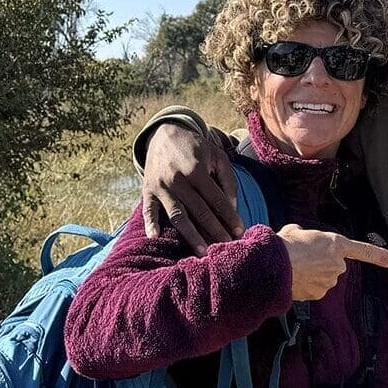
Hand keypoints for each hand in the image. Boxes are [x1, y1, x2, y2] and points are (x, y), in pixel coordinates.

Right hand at [142, 123, 241, 253]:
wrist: (164, 135)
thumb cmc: (196, 149)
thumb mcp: (217, 156)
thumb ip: (228, 180)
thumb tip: (232, 208)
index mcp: (196, 170)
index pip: (216, 199)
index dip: (229, 217)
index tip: (240, 232)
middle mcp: (177, 180)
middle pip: (199, 212)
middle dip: (215, 231)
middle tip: (227, 248)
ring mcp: (161, 187)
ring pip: (178, 216)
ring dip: (191, 235)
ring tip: (203, 252)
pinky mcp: (147, 191)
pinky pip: (148, 210)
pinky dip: (150, 224)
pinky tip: (155, 238)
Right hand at [278, 224, 387, 300]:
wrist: (275, 265)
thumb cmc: (285, 246)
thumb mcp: (296, 230)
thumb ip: (307, 236)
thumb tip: (301, 239)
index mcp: (335, 244)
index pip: (363, 251)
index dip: (378, 256)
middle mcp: (337, 264)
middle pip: (334, 265)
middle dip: (321, 262)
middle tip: (303, 257)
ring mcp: (330, 280)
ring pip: (324, 278)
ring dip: (313, 274)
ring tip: (296, 267)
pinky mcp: (319, 294)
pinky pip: (315, 289)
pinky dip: (306, 285)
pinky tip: (295, 278)